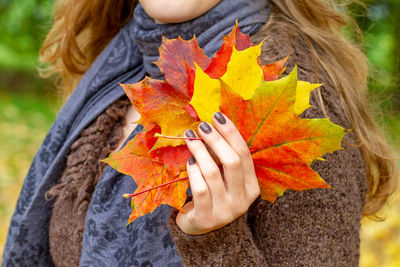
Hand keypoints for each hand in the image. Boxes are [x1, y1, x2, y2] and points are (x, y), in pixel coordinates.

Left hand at [176, 112, 259, 234]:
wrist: (202, 230)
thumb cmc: (214, 196)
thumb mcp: (225, 180)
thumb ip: (224, 159)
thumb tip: (213, 125)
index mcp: (252, 188)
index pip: (245, 155)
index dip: (231, 133)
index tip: (217, 116)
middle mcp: (242, 200)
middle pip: (232, 162)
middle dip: (216, 140)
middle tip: (202, 126)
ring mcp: (225, 211)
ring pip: (213, 173)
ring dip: (200, 151)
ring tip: (190, 138)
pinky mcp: (206, 218)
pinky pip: (200, 189)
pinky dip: (193, 171)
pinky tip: (189, 161)